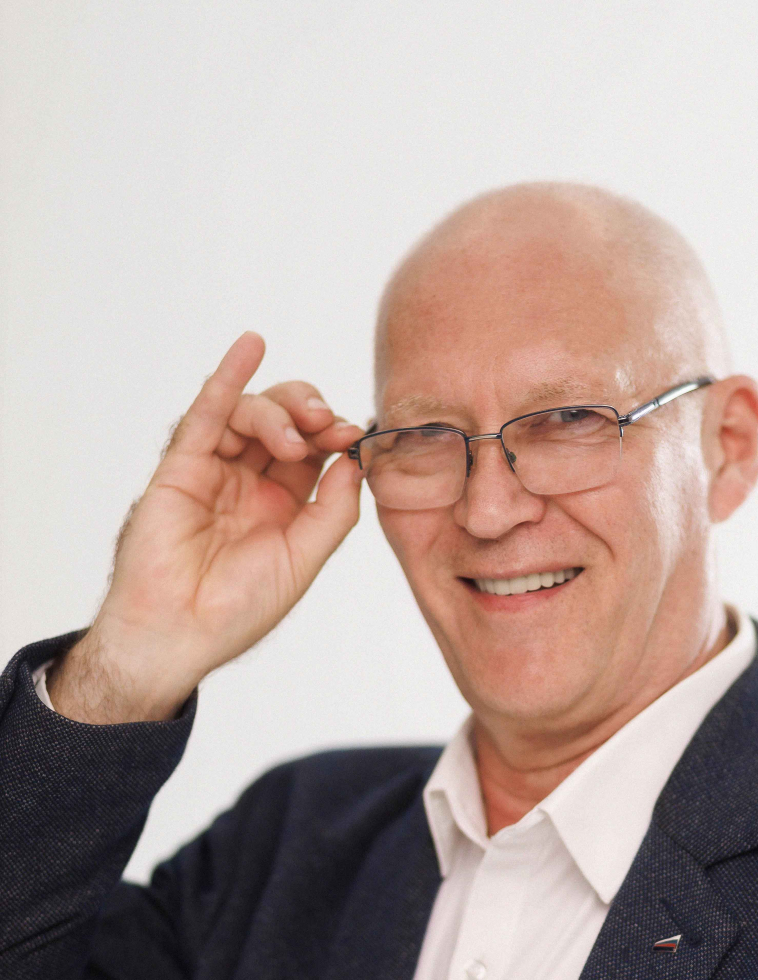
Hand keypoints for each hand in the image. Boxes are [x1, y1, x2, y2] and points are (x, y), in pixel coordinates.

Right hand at [49, 333, 363, 722]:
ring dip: (279, 412)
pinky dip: (228, 378)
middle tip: (326, 422)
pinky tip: (250, 346)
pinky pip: (206, 413)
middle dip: (311, 412)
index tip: (354, 432)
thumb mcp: (304, 560)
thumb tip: (355, 460)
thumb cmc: (238, 609)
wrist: (179, 633)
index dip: (336, 434)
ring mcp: (216, 470)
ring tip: (293, 437)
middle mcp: (251, 482)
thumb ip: (334, 511)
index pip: (317, 450)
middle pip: (286, 422)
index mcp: (285, 506)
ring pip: (251, 414)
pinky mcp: (182, 466)